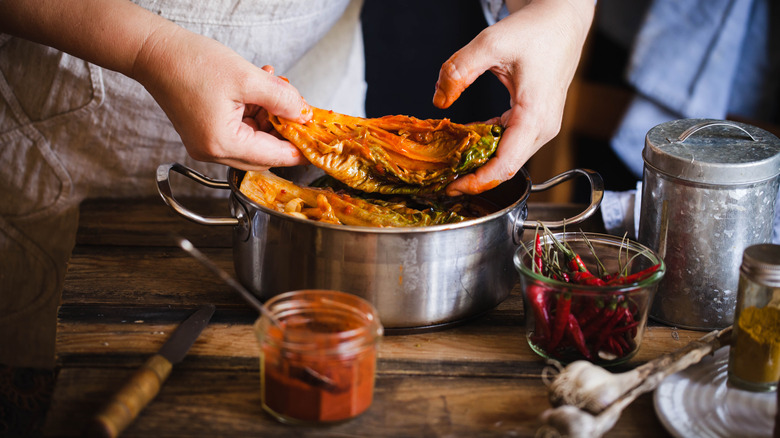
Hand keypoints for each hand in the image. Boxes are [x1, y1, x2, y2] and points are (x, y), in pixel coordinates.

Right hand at [0, 0, 311, 170]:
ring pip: (254, 140)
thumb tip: (304, 114)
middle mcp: (213, 151)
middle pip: (265, 152)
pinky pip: (240, 130)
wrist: (153, 52)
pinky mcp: (205, 133)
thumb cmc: (190, 63)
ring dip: (270, 117)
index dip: (299, 150)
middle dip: (285, 130)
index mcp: (222, 144)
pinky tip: (260, 90)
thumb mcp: (248, 78)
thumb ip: (281, 99)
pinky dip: (254, 113)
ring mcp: (208, 144)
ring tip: (276, 88)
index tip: (319, 145)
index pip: (274, 156)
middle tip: (301, 109)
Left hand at [433, 0, 593, 195]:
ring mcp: (542, 127)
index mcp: (535, 115)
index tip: (453, 187)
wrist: (562, 21)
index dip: (478, 182)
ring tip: (450, 161)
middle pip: (506, 168)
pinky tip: (468, 140)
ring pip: (508, 158)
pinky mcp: (537, 122)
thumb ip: (459, 69)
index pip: (506, 165)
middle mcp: (543, 127)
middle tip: (442, 177)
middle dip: (474, 177)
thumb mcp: (491, 42)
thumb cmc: (536, 30)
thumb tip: (439, 99)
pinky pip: (510, 144)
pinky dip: (488, 146)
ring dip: (480, 162)